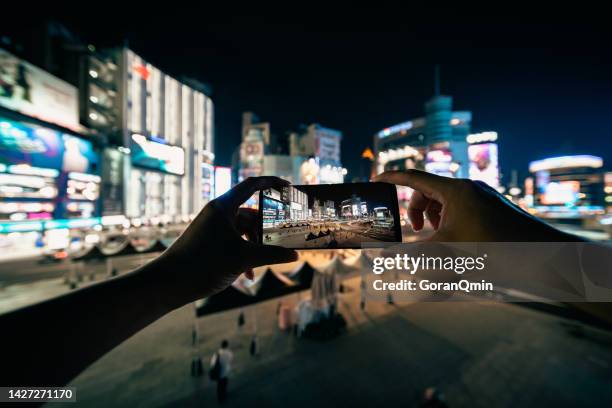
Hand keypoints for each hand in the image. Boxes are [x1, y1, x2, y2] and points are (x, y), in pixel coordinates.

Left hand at [154, 176, 297, 305]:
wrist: (166, 284)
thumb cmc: (202, 264)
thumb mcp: (243, 259)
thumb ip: (272, 255)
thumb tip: (295, 256)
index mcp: (223, 207)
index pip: (252, 185)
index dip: (271, 182)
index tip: (288, 187)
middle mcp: (217, 214)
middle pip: (250, 214)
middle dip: (266, 229)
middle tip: (283, 239)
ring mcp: (212, 228)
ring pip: (243, 232)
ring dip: (255, 247)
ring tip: (264, 264)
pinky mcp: (208, 243)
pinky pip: (233, 243)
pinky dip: (243, 255)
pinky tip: (247, 276)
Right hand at [373, 170, 579, 241]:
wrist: (542, 257)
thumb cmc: (495, 251)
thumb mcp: (447, 252)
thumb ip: (414, 255)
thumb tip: (387, 259)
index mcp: (455, 190)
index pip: (414, 177)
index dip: (392, 178)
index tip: (375, 180)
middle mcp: (469, 188)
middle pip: (429, 192)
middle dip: (417, 211)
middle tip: (419, 233)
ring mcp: (482, 197)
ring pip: (446, 202)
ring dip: (435, 219)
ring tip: (442, 240)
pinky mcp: (492, 208)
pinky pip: (462, 209)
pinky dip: (452, 223)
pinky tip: (460, 242)